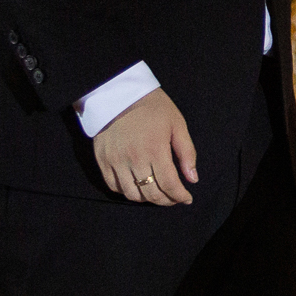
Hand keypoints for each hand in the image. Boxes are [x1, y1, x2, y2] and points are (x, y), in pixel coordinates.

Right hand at [93, 89, 196, 205]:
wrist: (121, 94)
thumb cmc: (154, 108)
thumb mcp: (177, 124)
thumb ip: (187, 153)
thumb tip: (193, 179)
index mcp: (155, 148)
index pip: (169, 184)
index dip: (179, 196)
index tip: (187, 198)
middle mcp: (134, 158)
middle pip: (151, 193)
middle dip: (166, 201)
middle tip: (174, 199)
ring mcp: (115, 161)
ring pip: (132, 194)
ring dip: (147, 199)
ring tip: (157, 194)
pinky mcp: (103, 160)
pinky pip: (113, 186)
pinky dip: (127, 192)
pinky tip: (138, 187)